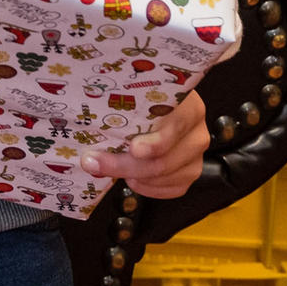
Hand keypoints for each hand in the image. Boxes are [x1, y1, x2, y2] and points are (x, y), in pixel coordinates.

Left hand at [82, 88, 208, 198]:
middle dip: (126, 164)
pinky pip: (173, 188)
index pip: (177, 125)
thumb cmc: (140, 101)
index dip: (156, 141)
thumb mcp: (133, 97)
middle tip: (95, 162)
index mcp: (187, 105)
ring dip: (134, 176)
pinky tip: (132, 179)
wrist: (153, 109)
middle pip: (166, 158)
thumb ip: (120, 108)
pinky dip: (148, 187)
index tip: (133, 148)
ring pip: (167, 176)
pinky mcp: (190, 172)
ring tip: (109, 168)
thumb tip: (90, 132)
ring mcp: (195, 154)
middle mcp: (196, 130)